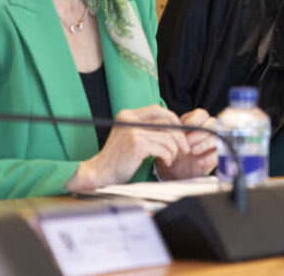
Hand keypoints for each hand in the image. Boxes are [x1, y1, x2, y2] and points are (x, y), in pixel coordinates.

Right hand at [66, 104, 188, 191]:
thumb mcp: (129, 136)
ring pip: (167, 137)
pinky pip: (163, 149)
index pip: (158, 109)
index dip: (173, 119)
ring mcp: (133, 131)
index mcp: (127, 115)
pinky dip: (168, 157)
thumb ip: (146, 128)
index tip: (180, 131)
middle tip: (184, 147)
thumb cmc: (116, 158)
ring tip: (169, 158)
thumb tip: (174, 126)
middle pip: (166, 121)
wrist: (99, 173)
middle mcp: (130, 120)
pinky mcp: (138, 144)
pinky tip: (164, 162)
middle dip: (179, 136)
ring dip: (173, 150)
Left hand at [155, 108, 218, 180]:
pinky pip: (218, 154)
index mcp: (196, 121)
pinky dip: (208, 158)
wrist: (174, 169)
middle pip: (212, 123)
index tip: (184, 129)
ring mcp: (213, 142)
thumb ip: (174, 131)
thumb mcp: (171, 139)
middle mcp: (207, 129)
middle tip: (187, 143)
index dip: (194, 121)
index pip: (201, 114)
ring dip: (204, 144)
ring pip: (217, 137)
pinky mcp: (216, 156)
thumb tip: (175, 129)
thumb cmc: (173, 150)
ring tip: (191, 152)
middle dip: (199, 133)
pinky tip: (199, 162)